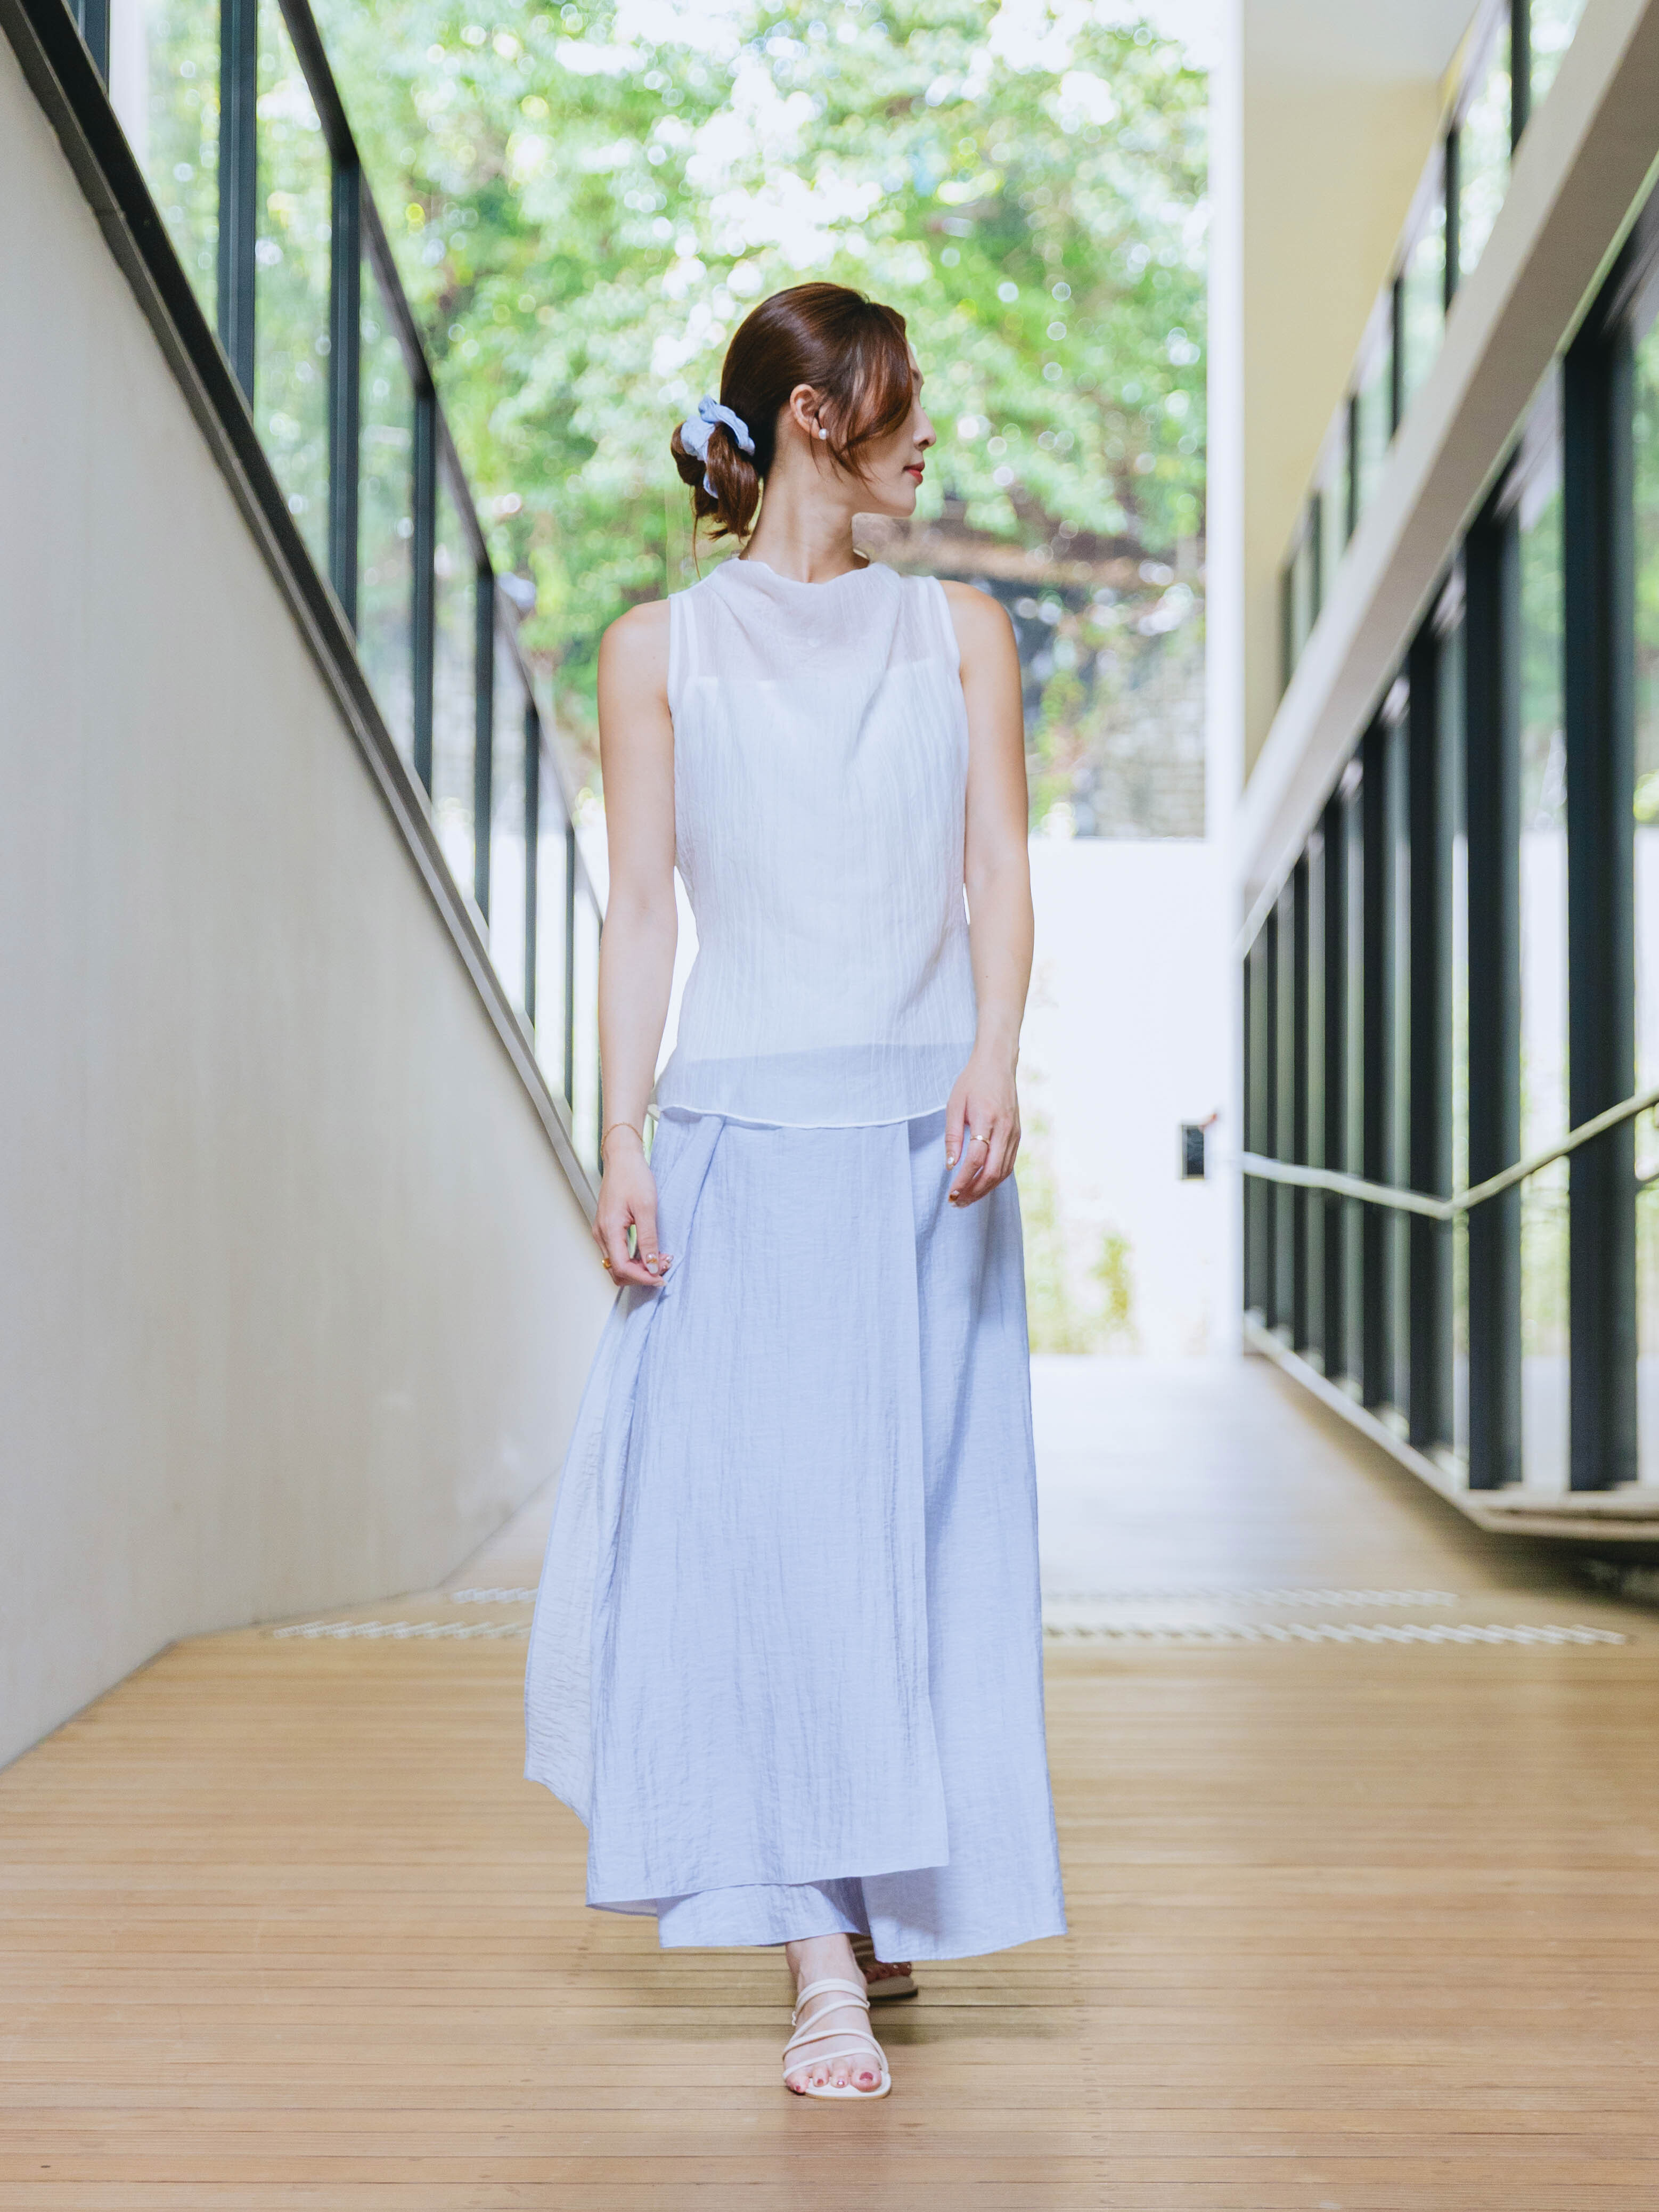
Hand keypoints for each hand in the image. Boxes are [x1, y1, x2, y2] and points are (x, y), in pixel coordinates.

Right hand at [593, 1130, 671, 1288]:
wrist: (622, 1159)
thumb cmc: (633, 1177)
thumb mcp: (646, 1208)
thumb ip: (648, 1239)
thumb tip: (652, 1266)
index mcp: (609, 1229)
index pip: (622, 1268)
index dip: (643, 1277)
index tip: (662, 1276)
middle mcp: (601, 1234)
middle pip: (617, 1272)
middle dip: (641, 1275)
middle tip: (663, 1267)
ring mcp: (602, 1232)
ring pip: (617, 1265)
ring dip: (638, 1268)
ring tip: (660, 1259)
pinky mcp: (607, 1229)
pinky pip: (618, 1254)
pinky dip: (634, 1259)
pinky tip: (650, 1252)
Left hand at [944, 1052, 1020, 1206]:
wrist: (997, 1065)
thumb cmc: (972, 1082)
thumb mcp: (954, 1105)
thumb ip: (952, 1136)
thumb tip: (950, 1165)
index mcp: (987, 1119)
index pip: (976, 1159)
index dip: (964, 1179)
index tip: (951, 1193)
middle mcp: (1004, 1129)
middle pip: (992, 1171)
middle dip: (974, 1191)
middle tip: (957, 1203)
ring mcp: (1014, 1134)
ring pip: (1003, 1172)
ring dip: (985, 1189)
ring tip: (967, 1199)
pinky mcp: (1017, 1135)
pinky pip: (1008, 1164)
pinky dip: (995, 1179)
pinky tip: (981, 1185)